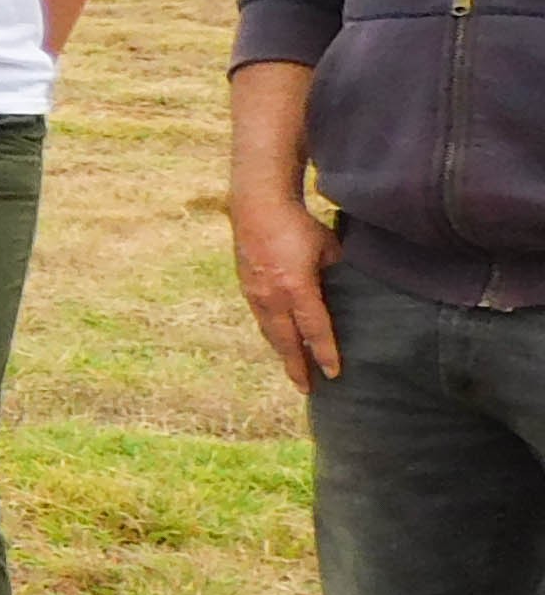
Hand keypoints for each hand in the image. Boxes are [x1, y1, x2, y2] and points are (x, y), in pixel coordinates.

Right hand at [233, 192, 343, 390]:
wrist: (256, 206)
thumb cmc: (297, 224)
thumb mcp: (328, 247)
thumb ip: (337, 272)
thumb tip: (348, 289)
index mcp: (297, 288)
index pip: (314, 329)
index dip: (325, 353)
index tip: (333, 374)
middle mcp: (273, 297)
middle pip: (286, 341)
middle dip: (297, 366)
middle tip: (307, 389)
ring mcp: (256, 294)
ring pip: (270, 332)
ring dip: (282, 353)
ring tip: (292, 370)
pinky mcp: (246, 287)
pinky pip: (261, 319)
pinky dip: (271, 334)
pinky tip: (278, 339)